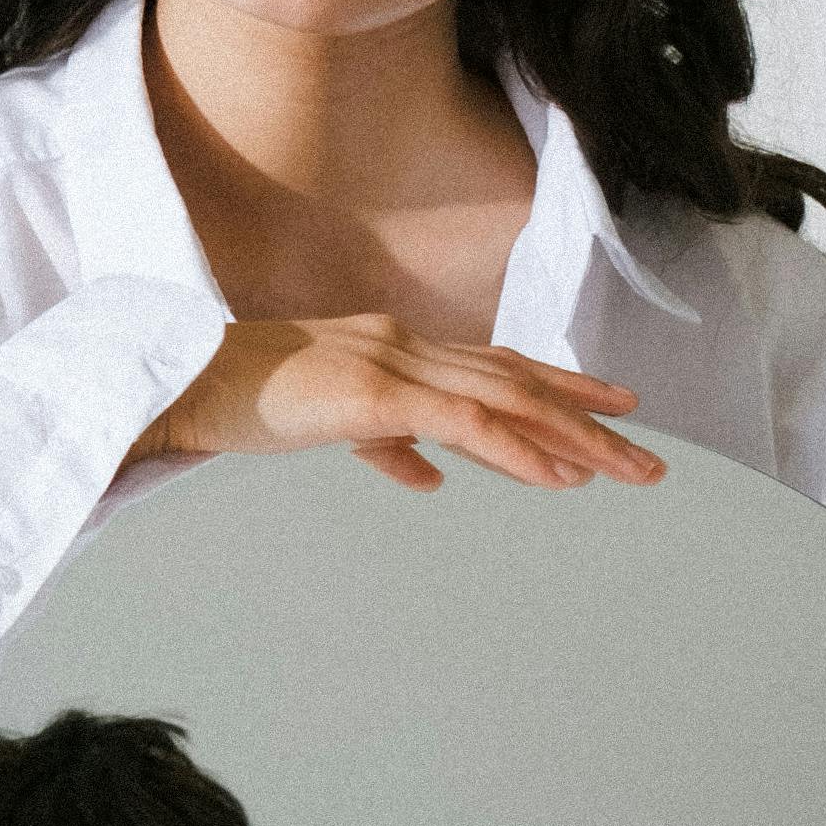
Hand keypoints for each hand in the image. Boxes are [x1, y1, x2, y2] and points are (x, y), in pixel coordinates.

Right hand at [123, 317, 664, 499]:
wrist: (179, 381)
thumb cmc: (240, 401)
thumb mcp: (326, 422)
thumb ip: (383, 442)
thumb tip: (427, 475)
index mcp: (395, 351)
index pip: (494, 368)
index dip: (558, 388)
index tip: (609, 410)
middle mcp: (406, 345)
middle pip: (517, 380)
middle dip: (587, 416)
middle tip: (647, 448)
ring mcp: (393, 363)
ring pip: (507, 400)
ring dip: (574, 438)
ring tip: (629, 470)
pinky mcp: (374, 393)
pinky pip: (466, 425)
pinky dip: (519, 451)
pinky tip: (560, 479)